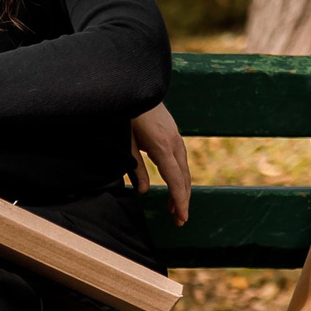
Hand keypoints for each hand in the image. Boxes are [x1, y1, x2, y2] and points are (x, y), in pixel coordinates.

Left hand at [132, 101, 190, 222]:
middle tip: (179, 220)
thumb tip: (143, 191)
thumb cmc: (127, 117)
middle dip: (183, 200)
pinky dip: (179, 176)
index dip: (179, 201)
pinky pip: (181, 160)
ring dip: (181, 190)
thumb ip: (135, 169)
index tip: (182, 217)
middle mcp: (174, 143)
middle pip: (183, 177)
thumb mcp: (126, 145)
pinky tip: (175, 185)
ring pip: (184, 169)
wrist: (135, 90)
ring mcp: (176, 138)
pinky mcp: (173, 134)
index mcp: (163, 147)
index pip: (176, 180)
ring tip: (175, 208)